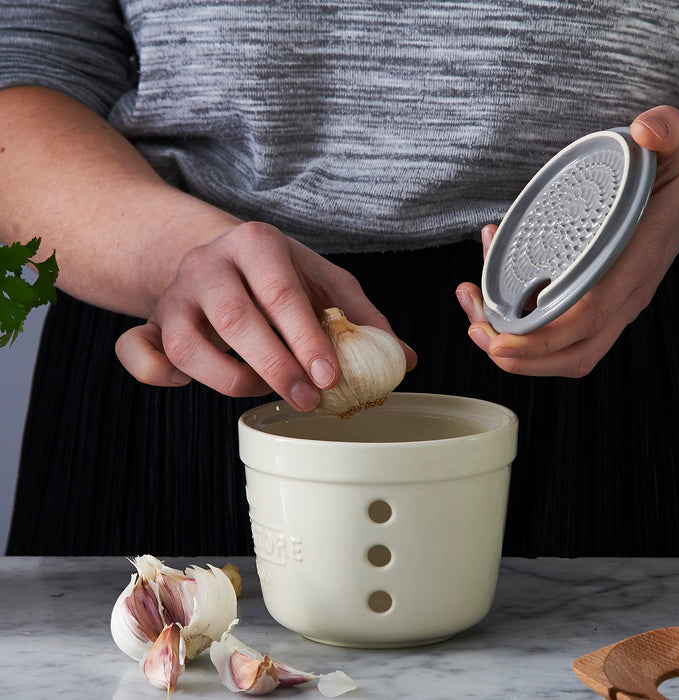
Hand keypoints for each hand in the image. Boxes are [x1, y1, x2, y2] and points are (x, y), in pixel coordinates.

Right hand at [115, 221, 416, 410]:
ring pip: (187, 345)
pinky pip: (137, 351)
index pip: (281, 293)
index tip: (329, 376)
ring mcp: (174, 295)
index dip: (305, 338)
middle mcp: (208, 264)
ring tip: (263, 392)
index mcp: (257, 244)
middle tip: (307, 400)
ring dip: (228, 380)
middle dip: (275, 366)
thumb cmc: (278, 275)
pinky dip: (155, 374)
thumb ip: (361, 317)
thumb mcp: (322, 281)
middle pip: (235, 319)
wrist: (215, 257)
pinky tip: (189, 383)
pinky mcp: (152, 322)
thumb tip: (405, 359)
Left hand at [456, 105, 678, 376]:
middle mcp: (623, 296)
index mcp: (635, 265)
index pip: (585, 318)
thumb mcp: (676, 146)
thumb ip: (665, 132)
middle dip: (518, 356)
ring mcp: (612, 303)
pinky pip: (560, 330)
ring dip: (515, 348)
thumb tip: (647, 129)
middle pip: (570, 353)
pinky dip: (523, 324)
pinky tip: (494, 288)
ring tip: (476, 311)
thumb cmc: (677, 175)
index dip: (540, 338)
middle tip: (476, 329)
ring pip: (564, 351)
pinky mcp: (598, 300)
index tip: (498, 340)